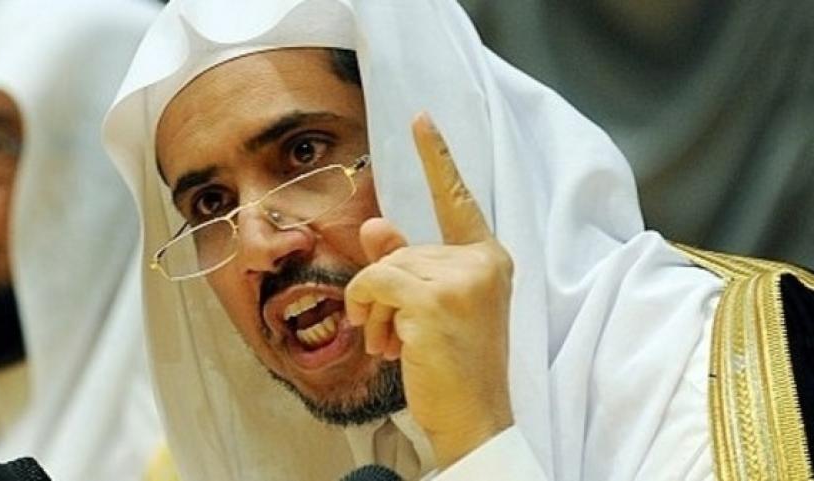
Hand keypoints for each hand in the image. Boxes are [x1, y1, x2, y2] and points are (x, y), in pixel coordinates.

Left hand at [346, 112, 514, 468]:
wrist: (474, 418)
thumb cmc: (455, 364)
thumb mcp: (433, 308)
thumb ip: (406, 262)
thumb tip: (375, 225)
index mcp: (488, 260)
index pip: (459, 199)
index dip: (438, 158)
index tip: (421, 119)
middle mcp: (483, 262)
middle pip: (404, 249)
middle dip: (385, 291)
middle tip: (392, 334)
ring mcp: (463, 278)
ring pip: (386, 265)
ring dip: (374, 307)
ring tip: (392, 343)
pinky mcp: (436, 297)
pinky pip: (375, 281)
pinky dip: (366, 309)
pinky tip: (384, 342)